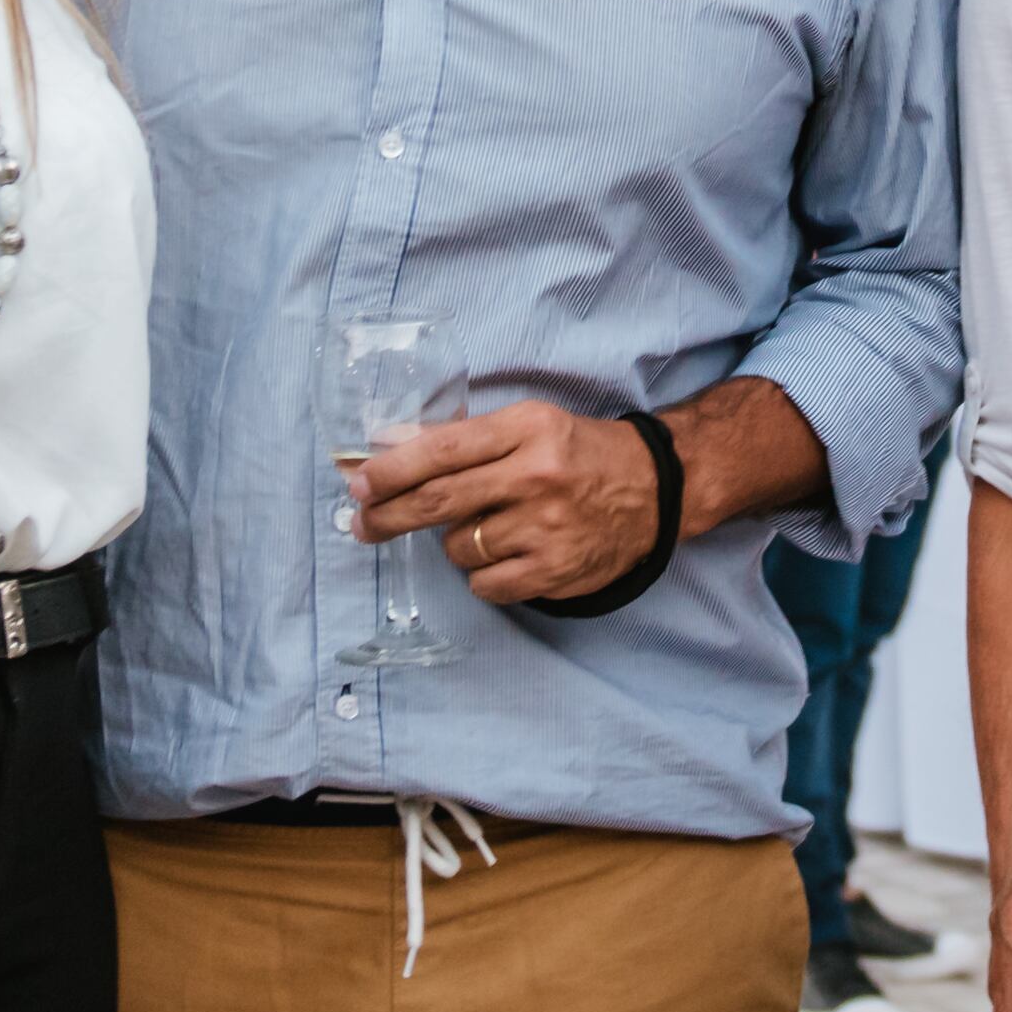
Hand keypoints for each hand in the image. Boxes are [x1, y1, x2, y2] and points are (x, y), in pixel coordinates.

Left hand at [352, 404, 667, 603]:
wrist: (652, 489)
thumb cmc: (575, 454)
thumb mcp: (526, 426)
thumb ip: (461, 439)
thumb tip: (386, 448)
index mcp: (526, 429)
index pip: (442, 449)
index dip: (391, 470)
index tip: (358, 483)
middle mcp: (536, 475)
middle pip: (439, 501)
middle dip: (388, 516)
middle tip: (362, 525)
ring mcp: (547, 527)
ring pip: (460, 547)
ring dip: (455, 543)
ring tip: (485, 529)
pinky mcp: (556, 570)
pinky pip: (486, 585)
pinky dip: (482, 575)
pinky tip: (503, 556)